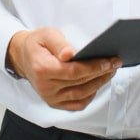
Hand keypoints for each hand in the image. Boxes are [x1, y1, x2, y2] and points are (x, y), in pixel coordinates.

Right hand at [6, 28, 120, 110]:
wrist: (23, 58)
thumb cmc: (37, 44)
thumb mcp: (46, 35)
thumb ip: (59, 43)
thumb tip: (70, 54)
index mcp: (43, 69)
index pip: (74, 71)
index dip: (94, 67)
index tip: (109, 61)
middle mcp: (46, 87)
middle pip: (80, 83)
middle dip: (101, 73)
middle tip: (116, 63)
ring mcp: (50, 98)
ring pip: (81, 95)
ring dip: (99, 84)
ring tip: (110, 72)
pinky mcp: (54, 103)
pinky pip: (77, 104)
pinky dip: (90, 95)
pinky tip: (98, 84)